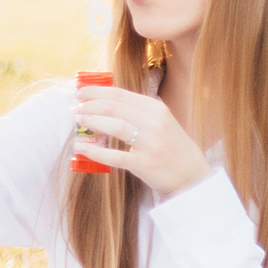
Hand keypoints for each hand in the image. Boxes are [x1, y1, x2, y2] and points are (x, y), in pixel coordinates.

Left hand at [72, 87, 209, 195]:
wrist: (193, 176)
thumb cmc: (171, 148)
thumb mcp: (161, 122)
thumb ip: (138, 113)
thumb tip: (103, 103)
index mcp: (156, 109)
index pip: (120, 94)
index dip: (97, 92)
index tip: (80, 92)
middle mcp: (155, 123)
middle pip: (115, 107)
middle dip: (90, 105)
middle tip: (75, 107)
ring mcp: (150, 143)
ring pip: (116, 126)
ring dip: (93, 121)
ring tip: (78, 121)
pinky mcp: (145, 164)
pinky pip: (115, 156)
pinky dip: (95, 151)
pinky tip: (81, 148)